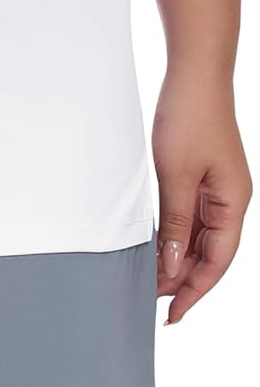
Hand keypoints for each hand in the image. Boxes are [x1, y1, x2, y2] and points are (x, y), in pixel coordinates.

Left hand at [152, 65, 252, 323]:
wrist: (193, 71)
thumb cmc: (188, 116)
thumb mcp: (176, 174)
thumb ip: (176, 222)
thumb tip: (174, 266)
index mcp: (234, 203)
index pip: (218, 262)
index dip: (195, 290)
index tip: (172, 314)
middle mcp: (230, 199)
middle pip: (211, 253)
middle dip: (185, 280)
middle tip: (154, 302)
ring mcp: (217, 186)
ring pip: (201, 236)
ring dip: (180, 258)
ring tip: (153, 280)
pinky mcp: (202, 173)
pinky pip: (192, 214)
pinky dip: (177, 233)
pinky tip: (159, 244)